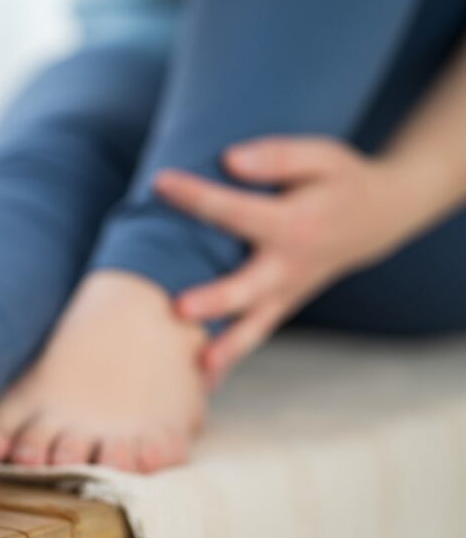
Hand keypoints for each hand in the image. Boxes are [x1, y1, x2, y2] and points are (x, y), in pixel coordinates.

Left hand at [154, 136, 411, 385]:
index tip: (159, 182)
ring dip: (226, 348)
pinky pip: (256, 334)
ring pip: (254, 326)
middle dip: (214, 299)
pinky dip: (232, 357)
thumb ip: (278, 156)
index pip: (235, 210)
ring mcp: (286, 292)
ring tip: (197, 368)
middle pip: (247, 287)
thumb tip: (230, 161)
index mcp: (293, 224)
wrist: (378, 217)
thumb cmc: (339, 181)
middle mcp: (288, 266)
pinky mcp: (282, 305)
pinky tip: (201, 381)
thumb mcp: (322, 156)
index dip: (196, 196)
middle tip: (179, 307)